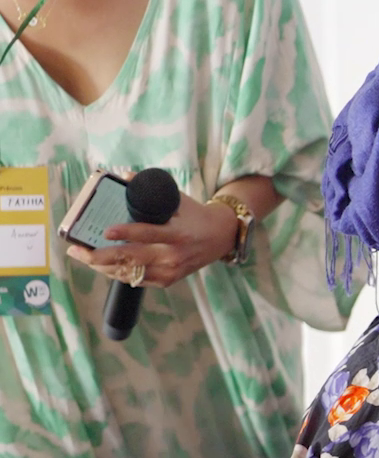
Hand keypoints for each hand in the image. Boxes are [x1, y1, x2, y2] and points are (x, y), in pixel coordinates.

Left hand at [64, 193, 237, 288]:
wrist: (222, 237)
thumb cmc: (196, 215)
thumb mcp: (177, 199)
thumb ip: (149, 190)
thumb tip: (123, 176)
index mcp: (177, 233)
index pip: (148, 234)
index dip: (126, 233)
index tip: (105, 230)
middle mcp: (173, 255)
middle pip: (131, 259)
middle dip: (99, 256)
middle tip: (77, 250)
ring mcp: (170, 270)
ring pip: (130, 273)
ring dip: (103, 267)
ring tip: (84, 257)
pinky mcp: (168, 280)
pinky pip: (138, 280)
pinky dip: (118, 273)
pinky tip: (105, 267)